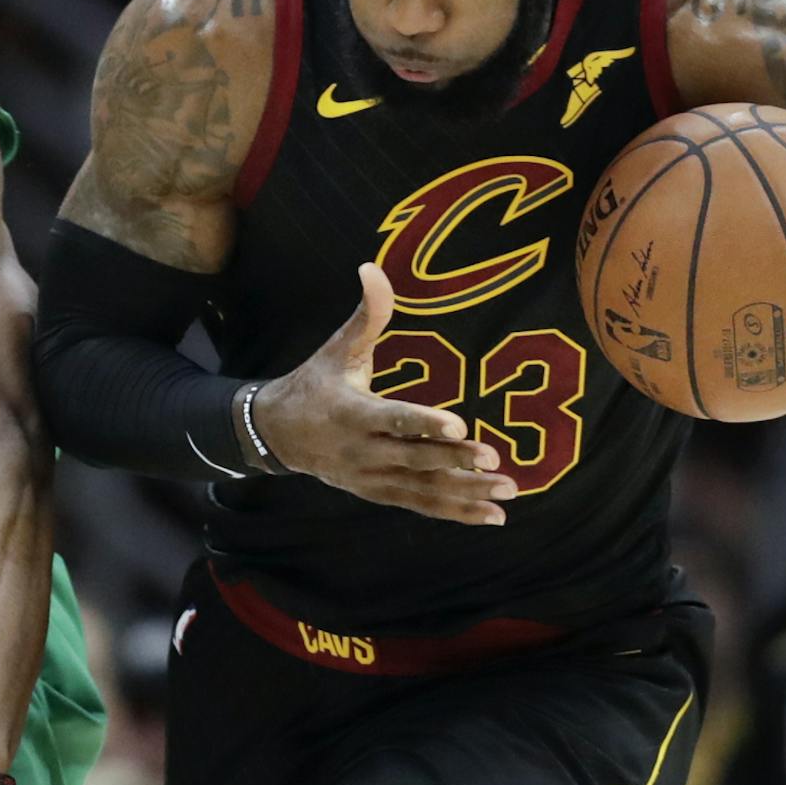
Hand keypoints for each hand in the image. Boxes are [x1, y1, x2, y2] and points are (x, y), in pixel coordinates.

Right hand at [253, 263, 514, 524]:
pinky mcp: (378, 493)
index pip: (393, 419)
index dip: (424, 423)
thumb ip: (367, 314)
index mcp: (352, 412)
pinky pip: (420, 505)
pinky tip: (492, 517)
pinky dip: (456, 513)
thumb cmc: (315, 384)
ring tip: (508, 494)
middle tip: (496, 461)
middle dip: (455, 461)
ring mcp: (370, 478)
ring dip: (467, 495)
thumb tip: (373, 267)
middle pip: (414, 459)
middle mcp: (362, 451)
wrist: (277, 434)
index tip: (458, 425)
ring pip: (423, 489)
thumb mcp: (337, 349)